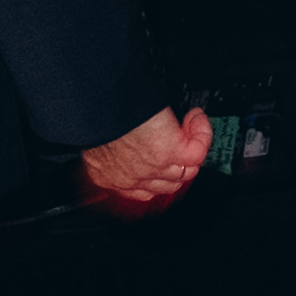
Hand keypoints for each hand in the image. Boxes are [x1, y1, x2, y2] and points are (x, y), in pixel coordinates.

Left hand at [81, 104, 211, 214]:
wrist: (97, 104)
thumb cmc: (94, 113)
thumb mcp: (98, 135)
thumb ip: (112, 144)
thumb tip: (127, 137)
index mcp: (108, 176)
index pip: (141, 191)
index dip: (156, 177)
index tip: (161, 162)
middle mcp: (131, 178)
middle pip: (168, 185)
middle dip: (178, 164)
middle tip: (183, 138)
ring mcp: (153, 169)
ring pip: (186, 171)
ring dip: (192, 144)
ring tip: (189, 122)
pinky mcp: (171, 153)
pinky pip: (198, 151)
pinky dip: (201, 134)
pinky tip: (194, 118)